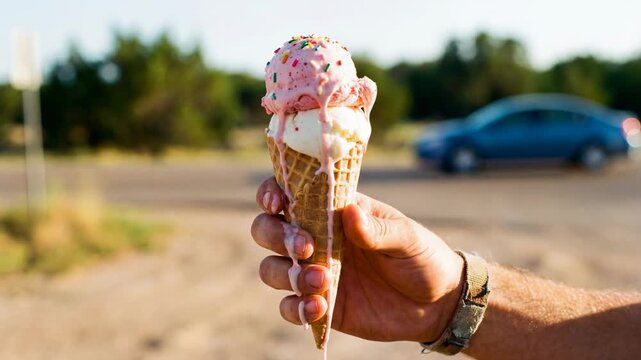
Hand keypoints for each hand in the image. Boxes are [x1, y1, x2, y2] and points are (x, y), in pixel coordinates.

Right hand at [251, 177, 463, 341]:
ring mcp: (315, 272)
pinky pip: (288, 307)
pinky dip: (295, 308)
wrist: (437, 304)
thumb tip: (350, 213)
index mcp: (334, 211)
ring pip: (271, 268)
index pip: (290, 192)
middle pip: (267, 229)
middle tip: (307, 247)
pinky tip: (319, 309)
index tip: (277, 203)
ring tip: (322, 282)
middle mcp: (317, 238)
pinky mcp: (320, 305)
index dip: (272, 192)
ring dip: (288, 274)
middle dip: (277, 236)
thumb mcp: (408, 237)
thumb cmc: (422, 257)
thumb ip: (378, 228)